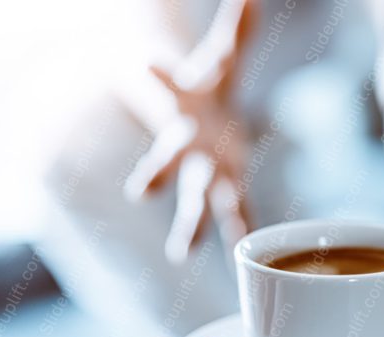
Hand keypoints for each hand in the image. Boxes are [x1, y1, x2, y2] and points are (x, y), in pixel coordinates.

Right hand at [123, 0, 255, 263]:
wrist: (193, 124)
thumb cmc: (207, 94)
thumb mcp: (222, 63)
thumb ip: (237, 35)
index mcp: (184, 109)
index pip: (168, 89)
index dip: (159, 73)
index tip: (145, 62)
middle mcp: (187, 146)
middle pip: (169, 160)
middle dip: (158, 173)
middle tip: (140, 191)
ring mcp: (203, 172)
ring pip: (193, 200)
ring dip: (189, 225)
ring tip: (181, 254)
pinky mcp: (224, 189)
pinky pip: (233, 213)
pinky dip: (238, 230)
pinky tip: (243, 255)